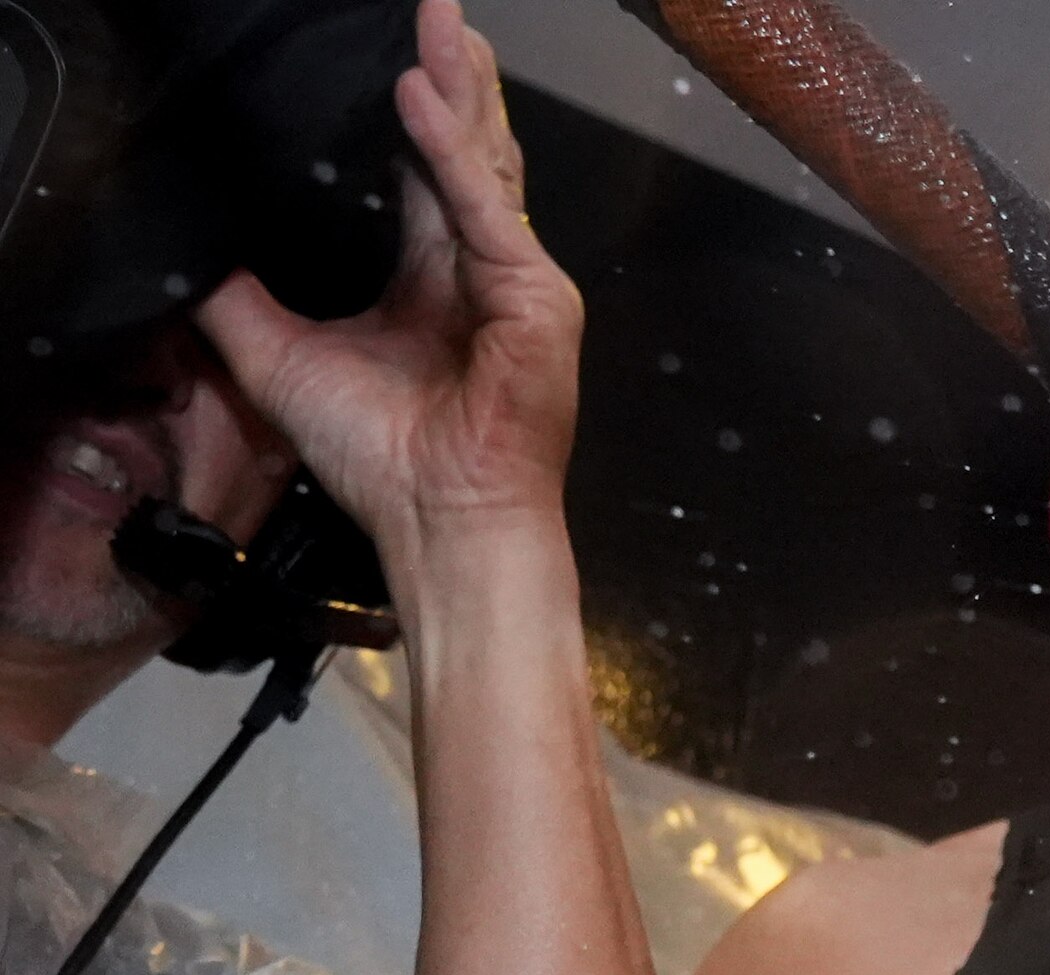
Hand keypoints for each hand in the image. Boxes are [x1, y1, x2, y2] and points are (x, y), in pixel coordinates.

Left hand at [190, 1, 580, 551]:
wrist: (439, 525)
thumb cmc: (383, 462)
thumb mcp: (279, 357)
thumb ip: (238, 296)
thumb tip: (190, 244)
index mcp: (435, 278)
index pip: (423, 170)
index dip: (410, 107)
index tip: (385, 48)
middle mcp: (483, 269)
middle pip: (466, 147)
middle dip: (449, 73)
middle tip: (431, 3)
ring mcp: (518, 282)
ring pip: (484, 161)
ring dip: (457, 86)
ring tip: (435, 21)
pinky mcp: (535, 301)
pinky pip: (484, 209)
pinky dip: (449, 153)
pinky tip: (417, 97)